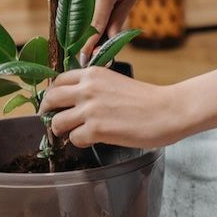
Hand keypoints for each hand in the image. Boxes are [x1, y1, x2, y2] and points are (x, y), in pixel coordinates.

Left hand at [39, 67, 187, 148]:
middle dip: (48, 113)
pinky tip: (92, 141)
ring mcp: (90, 109)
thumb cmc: (149, 100)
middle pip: (50, 100)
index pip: (58, 81)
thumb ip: (96, 88)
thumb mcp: (116, 82)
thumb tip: (79, 102)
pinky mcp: (96, 129)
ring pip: (57, 123)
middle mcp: (87, 88)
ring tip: (75, 134)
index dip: (54, 96)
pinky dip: (80, 143)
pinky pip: (74, 139)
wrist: (168, 110)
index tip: (55, 105)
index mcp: (93, 73)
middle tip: (54, 123)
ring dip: (63, 131)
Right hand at [81, 0, 161, 63]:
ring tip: (75, 41)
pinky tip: (75, 22)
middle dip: (79, 36)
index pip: (95, 22)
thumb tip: (108, 39)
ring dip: (74, 23)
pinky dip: (74, 9)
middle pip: (81, 16)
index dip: (89, 42)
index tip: (84, 58)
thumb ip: (118, 19)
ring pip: (74, 6)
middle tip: (80, 53)